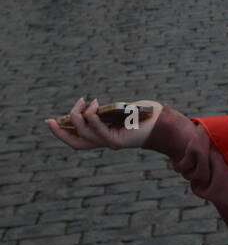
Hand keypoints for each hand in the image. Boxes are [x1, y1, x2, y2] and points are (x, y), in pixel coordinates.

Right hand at [45, 98, 163, 149]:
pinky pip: (99, 132)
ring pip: (84, 135)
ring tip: (86, 102)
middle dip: (60, 132)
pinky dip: (93, 119)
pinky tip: (94, 107)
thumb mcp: (117, 110)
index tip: (49, 121)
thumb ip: (103, 111)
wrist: (161, 122)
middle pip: (75, 142)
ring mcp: (109, 142)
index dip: (61, 132)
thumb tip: (90, 105)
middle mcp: (103, 141)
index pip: (76, 137)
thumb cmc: (141, 114)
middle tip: (50, 120)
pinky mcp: (117, 141)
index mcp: (101, 135)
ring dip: (80, 117)